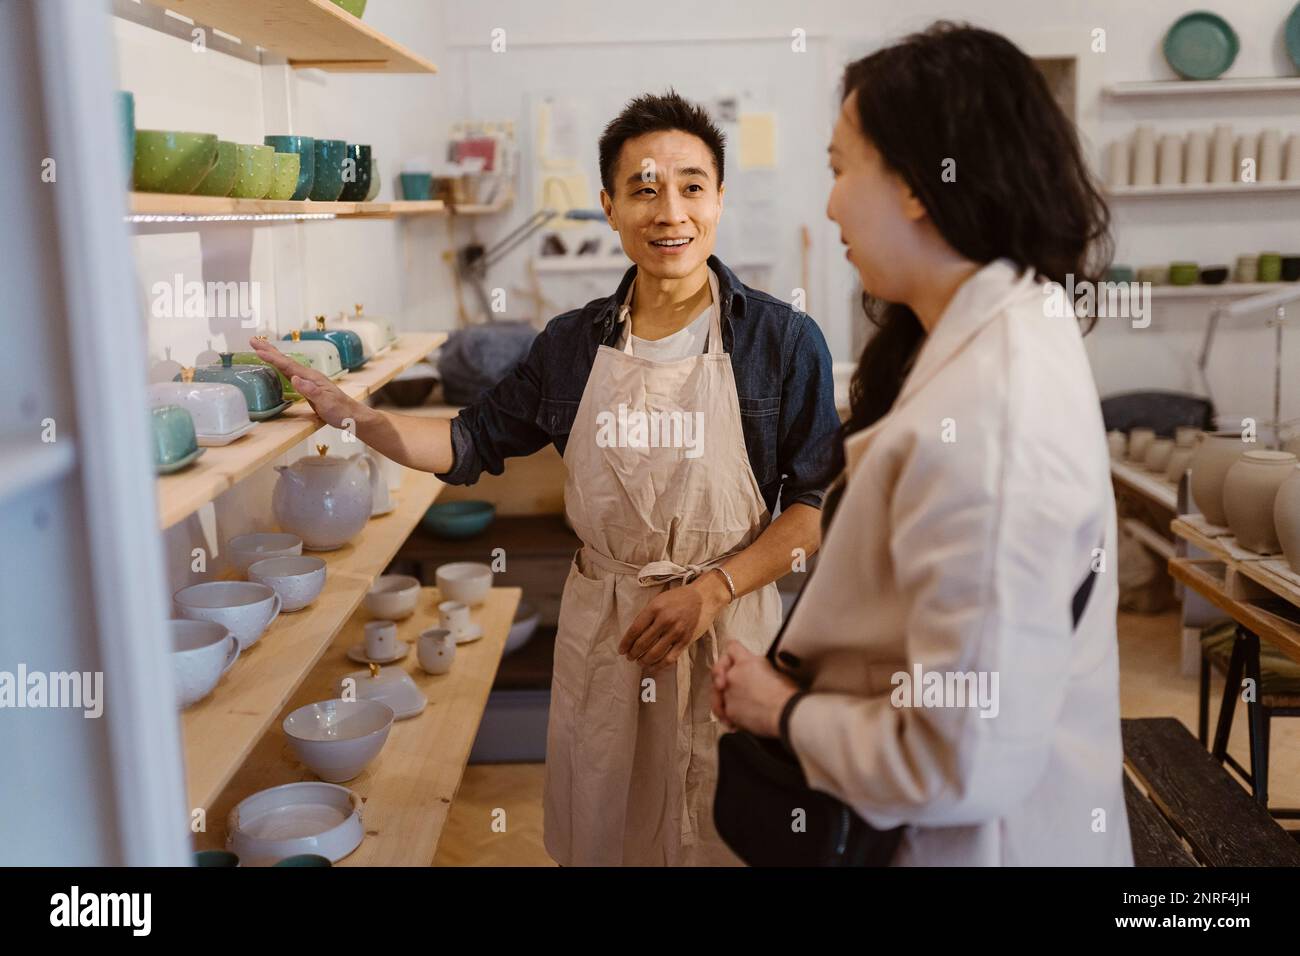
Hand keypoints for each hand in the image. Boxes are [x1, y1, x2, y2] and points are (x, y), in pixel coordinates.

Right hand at [249, 337, 363, 429]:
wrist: (352, 415)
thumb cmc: (340, 410)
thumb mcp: (325, 402)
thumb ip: (310, 391)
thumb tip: (295, 378)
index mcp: (311, 377)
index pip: (288, 365)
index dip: (272, 358)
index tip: (257, 351)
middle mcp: (309, 375)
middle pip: (286, 360)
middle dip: (269, 350)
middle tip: (253, 341)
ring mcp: (309, 380)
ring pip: (287, 365)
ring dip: (273, 356)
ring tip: (260, 349)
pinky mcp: (308, 387)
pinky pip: (290, 373)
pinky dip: (280, 367)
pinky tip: (277, 367)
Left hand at [618, 571, 730, 671]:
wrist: (700, 598)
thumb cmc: (675, 599)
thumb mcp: (657, 601)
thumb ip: (645, 617)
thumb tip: (632, 637)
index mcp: (655, 608)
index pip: (635, 630)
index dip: (626, 643)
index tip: (621, 650)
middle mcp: (665, 620)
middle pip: (643, 643)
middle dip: (633, 653)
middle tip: (629, 657)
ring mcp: (676, 631)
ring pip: (654, 653)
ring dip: (643, 661)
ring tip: (639, 662)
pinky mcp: (685, 641)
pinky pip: (669, 658)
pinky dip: (658, 665)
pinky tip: (652, 667)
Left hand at [712, 642, 797, 737]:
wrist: (785, 714)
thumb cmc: (787, 695)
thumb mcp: (776, 671)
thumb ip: (760, 668)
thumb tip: (759, 673)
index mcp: (747, 662)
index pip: (732, 647)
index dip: (733, 653)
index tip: (733, 658)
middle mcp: (734, 675)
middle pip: (718, 670)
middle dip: (721, 675)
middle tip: (725, 682)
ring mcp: (729, 693)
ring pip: (716, 692)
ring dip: (722, 696)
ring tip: (734, 704)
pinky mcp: (729, 711)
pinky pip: (722, 710)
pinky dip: (727, 714)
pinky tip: (735, 719)